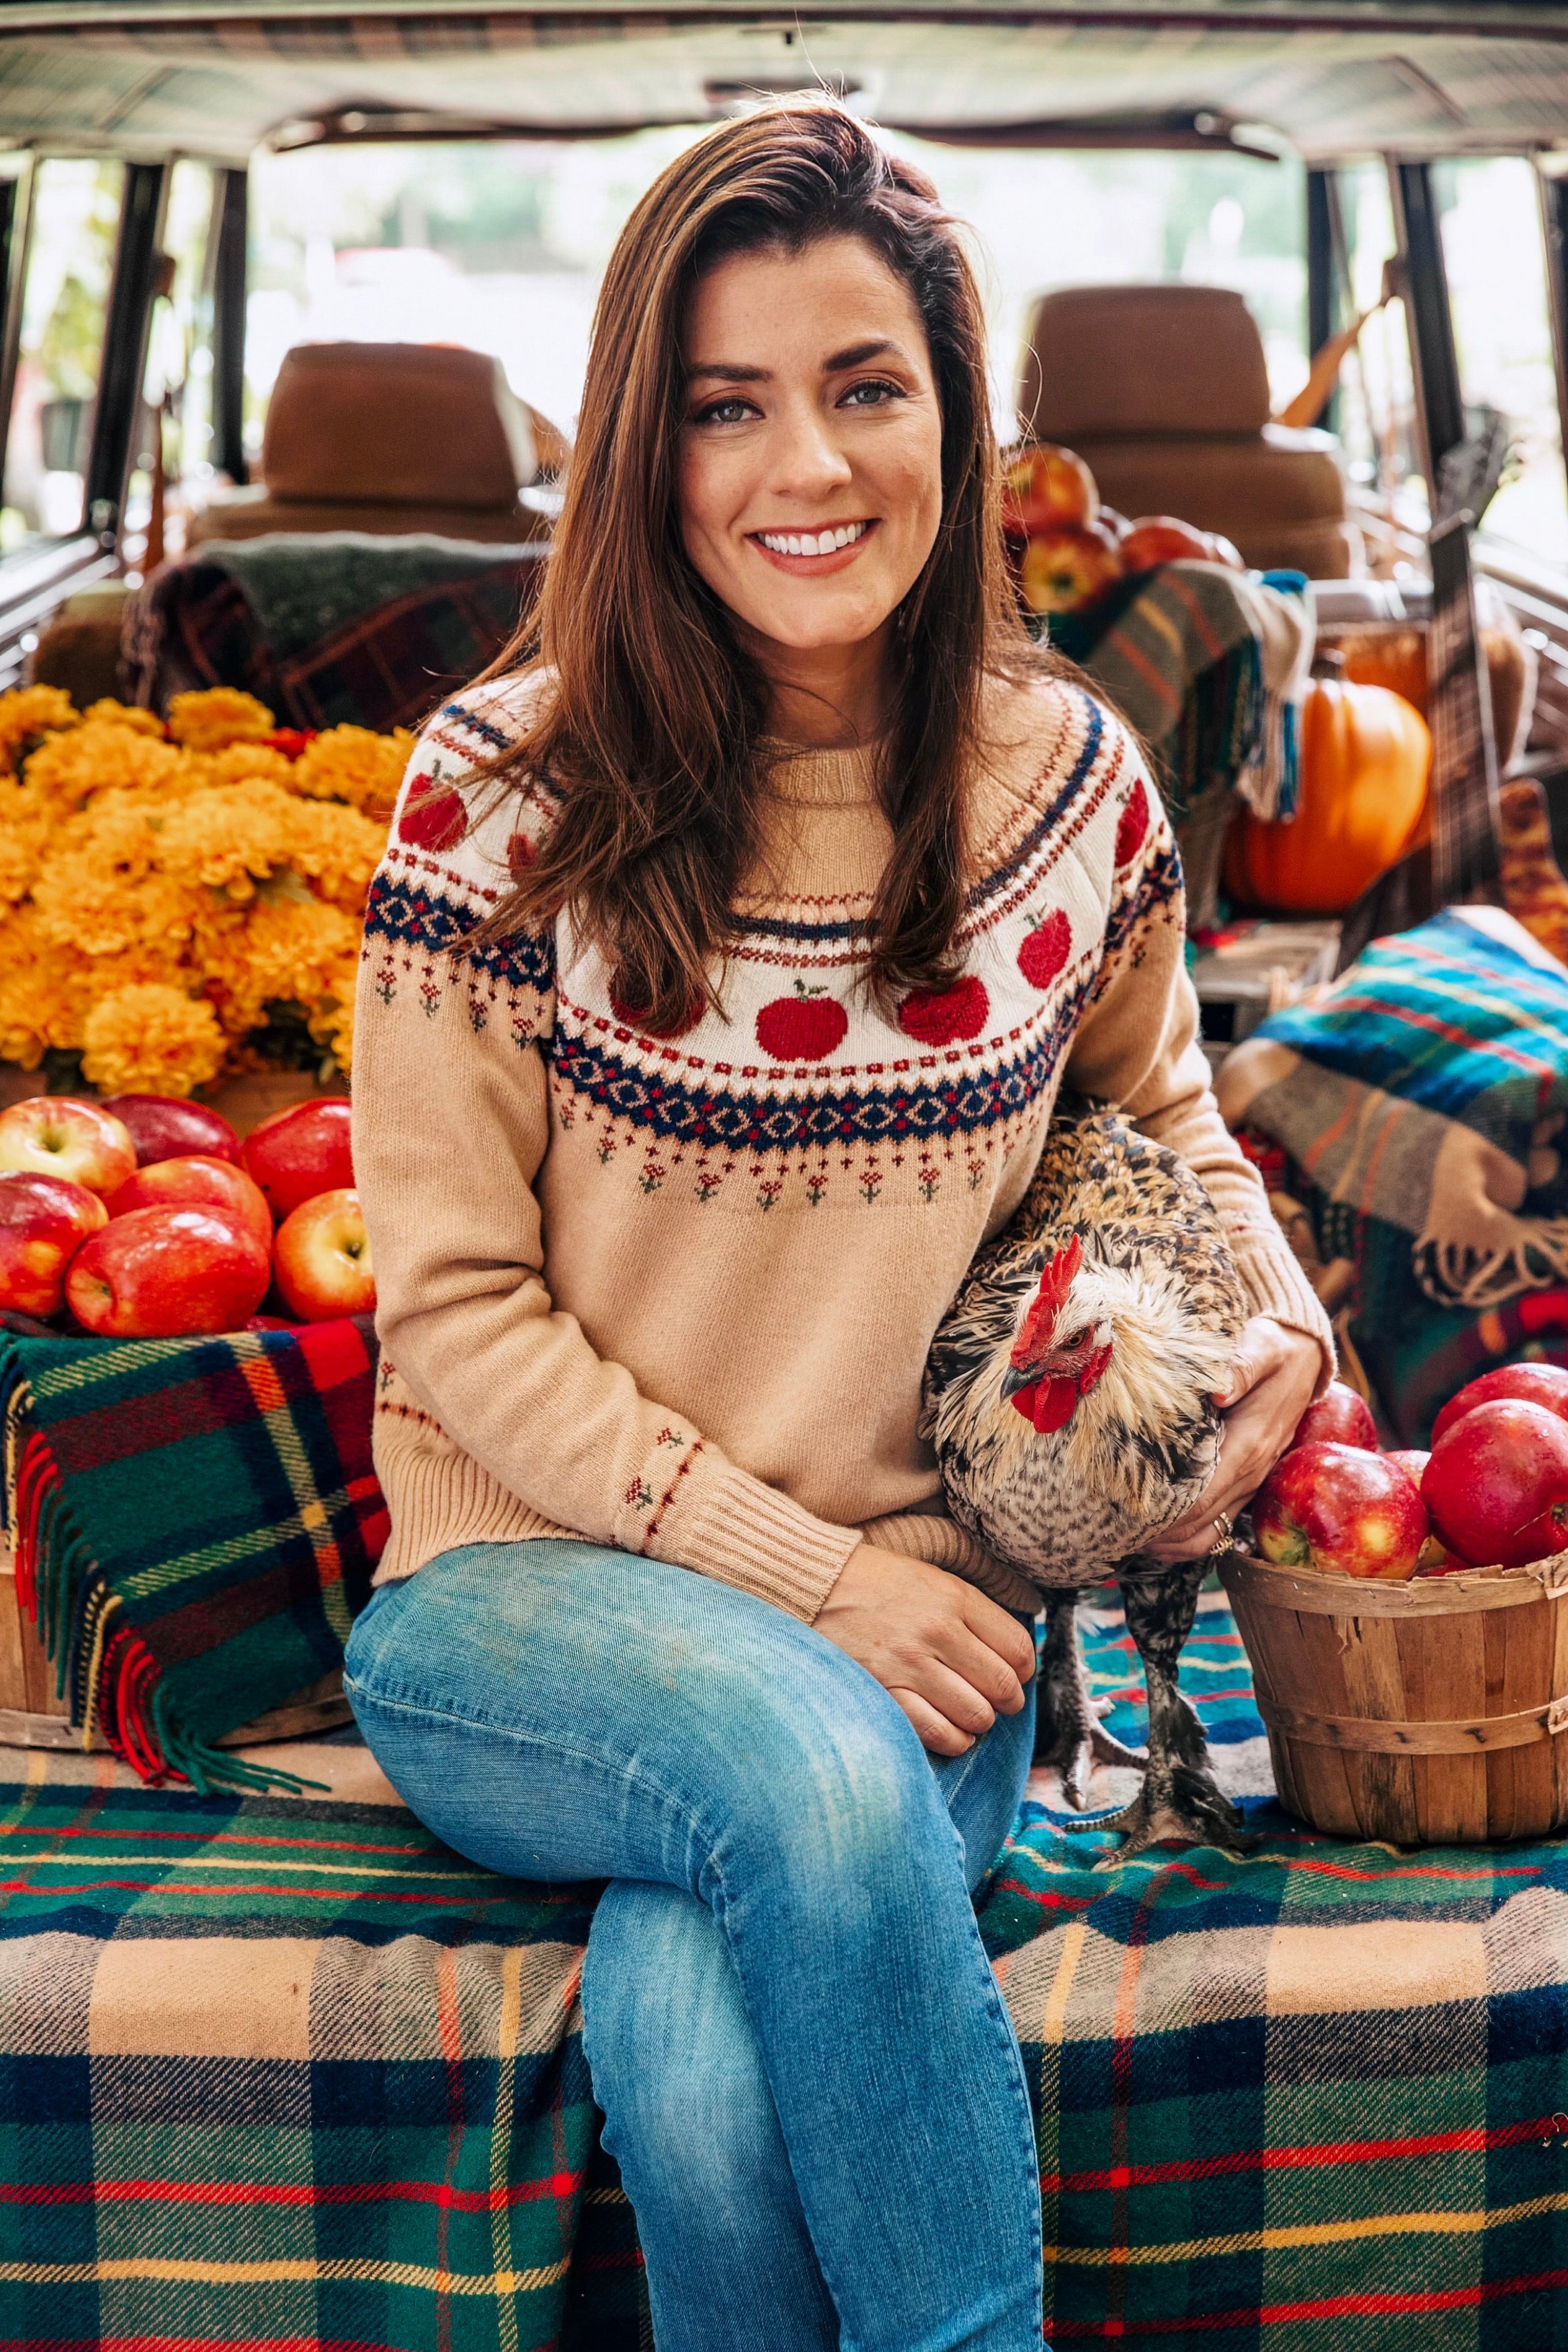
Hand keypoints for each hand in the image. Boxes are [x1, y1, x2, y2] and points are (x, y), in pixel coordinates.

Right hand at [814, 1542, 1035, 1756]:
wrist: (813, 1584)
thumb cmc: (875, 1581)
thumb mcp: (932, 1578)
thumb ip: (973, 1611)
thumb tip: (1014, 1653)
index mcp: (954, 1598)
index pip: (1017, 1648)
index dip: (1024, 1670)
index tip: (1015, 1675)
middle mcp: (936, 1631)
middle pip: (1002, 1685)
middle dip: (1007, 1701)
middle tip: (997, 1701)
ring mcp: (908, 1664)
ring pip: (975, 1715)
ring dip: (979, 1722)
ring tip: (970, 1715)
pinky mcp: (882, 1691)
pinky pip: (937, 1733)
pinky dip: (953, 1740)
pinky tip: (950, 1732)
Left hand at [1146, 1316, 1323, 1561]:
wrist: (1303, 1358)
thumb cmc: (1273, 1351)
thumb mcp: (1262, 1347)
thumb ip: (1241, 1367)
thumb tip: (1218, 1391)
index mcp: (1248, 1446)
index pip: (1201, 1499)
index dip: (1164, 1517)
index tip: (1124, 1520)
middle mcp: (1250, 1473)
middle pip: (1199, 1525)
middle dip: (1157, 1536)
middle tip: (1110, 1536)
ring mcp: (1249, 1482)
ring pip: (1209, 1534)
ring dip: (1170, 1544)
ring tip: (1127, 1542)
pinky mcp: (1245, 1482)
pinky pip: (1217, 1523)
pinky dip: (1187, 1536)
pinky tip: (1155, 1534)